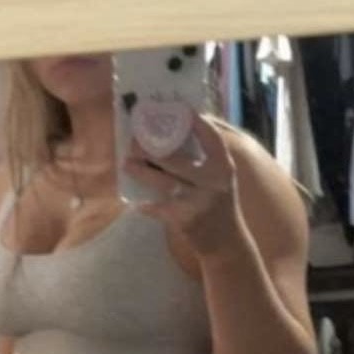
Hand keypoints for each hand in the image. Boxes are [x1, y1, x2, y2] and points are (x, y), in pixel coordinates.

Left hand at [123, 115, 241, 257]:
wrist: (226, 243)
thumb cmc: (218, 205)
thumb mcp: (220, 179)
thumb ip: (206, 158)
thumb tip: (177, 131)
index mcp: (224, 167)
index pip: (212, 138)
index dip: (196, 122)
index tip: (180, 109)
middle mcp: (213, 182)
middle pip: (177, 159)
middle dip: (151, 149)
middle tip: (134, 141)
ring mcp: (198, 201)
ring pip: (164, 183)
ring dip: (142, 172)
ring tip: (127, 164)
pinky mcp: (185, 220)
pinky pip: (159, 208)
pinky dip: (146, 205)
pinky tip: (135, 201)